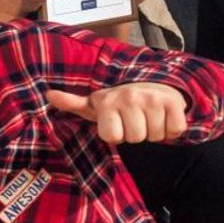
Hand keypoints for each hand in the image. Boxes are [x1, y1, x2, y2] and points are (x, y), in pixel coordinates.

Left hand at [47, 81, 187, 143]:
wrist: (152, 84)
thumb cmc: (118, 101)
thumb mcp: (93, 103)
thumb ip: (72, 102)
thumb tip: (49, 94)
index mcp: (108, 100)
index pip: (113, 137)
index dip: (115, 135)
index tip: (116, 122)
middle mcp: (130, 97)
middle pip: (135, 138)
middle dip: (135, 133)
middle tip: (134, 119)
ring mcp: (153, 98)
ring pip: (154, 136)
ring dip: (152, 131)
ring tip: (147, 116)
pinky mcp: (174, 102)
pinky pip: (174, 130)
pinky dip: (170, 129)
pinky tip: (162, 116)